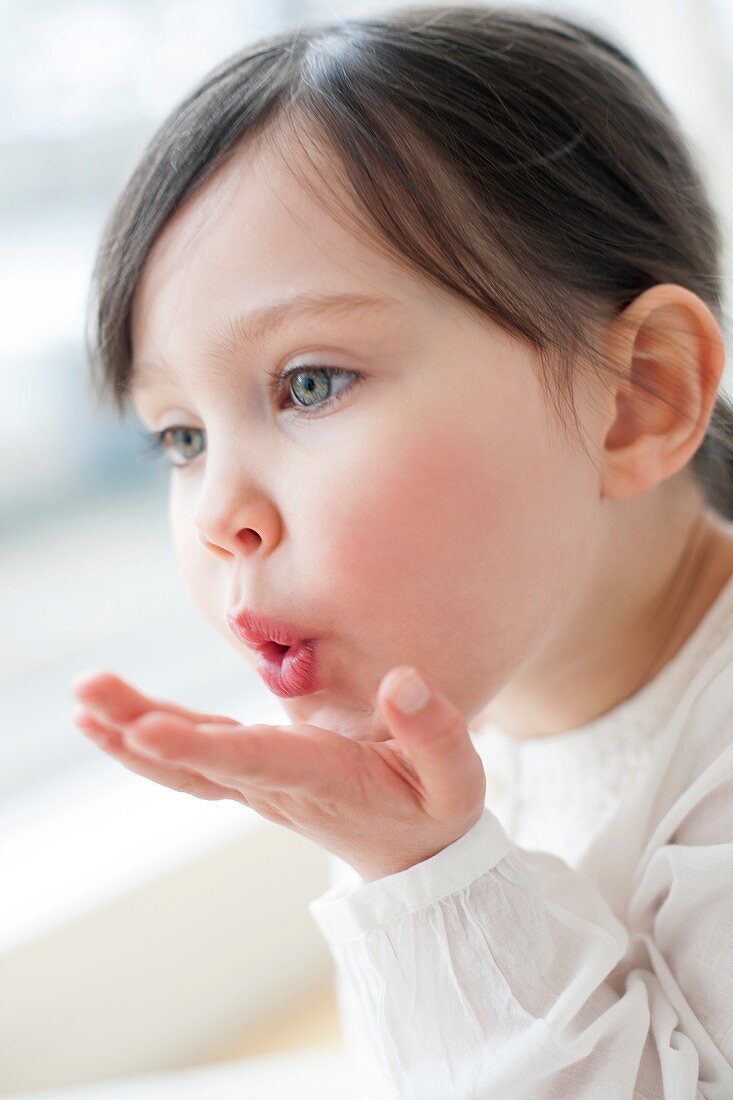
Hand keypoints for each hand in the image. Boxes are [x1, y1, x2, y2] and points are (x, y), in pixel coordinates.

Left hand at [70, 667, 486, 881]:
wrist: (414, 856)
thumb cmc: (437, 814)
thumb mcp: (459, 781)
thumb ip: (437, 733)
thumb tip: (402, 680)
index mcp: (322, 779)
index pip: (254, 761)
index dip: (198, 748)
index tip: (144, 731)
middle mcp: (276, 784)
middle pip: (197, 761)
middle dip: (138, 728)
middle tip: (85, 694)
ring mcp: (259, 781)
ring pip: (185, 760)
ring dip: (129, 728)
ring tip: (82, 696)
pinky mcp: (254, 771)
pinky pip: (194, 754)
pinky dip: (147, 736)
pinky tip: (108, 716)